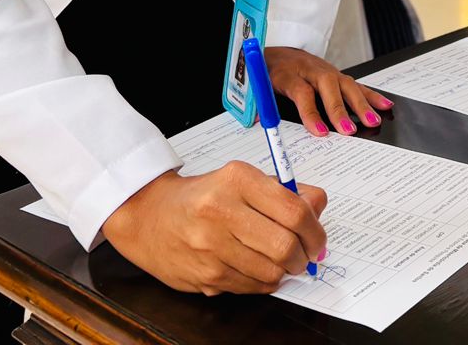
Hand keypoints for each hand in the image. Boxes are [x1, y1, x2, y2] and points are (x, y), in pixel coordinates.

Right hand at [103, 164, 326, 294]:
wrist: (149, 216)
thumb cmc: (203, 196)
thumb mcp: (242, 179)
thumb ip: (283, 191)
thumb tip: (317, 208)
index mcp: (237, 179)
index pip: (294, 210)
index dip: (315, 230)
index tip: (318, 239)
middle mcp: (221, 211)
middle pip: (285, 246)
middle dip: (303, 256)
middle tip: (304, 255)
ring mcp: (211, 247)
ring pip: (271, 272)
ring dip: (283, 271)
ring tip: (277, 260)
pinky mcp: (205, 275)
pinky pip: (252, 288)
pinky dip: (263, 282)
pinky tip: (254, 267)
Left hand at [266, 46, 391, 136]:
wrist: (277, 51)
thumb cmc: (270, 73)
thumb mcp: (259, 88)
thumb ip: (260, 106)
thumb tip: (258, 126)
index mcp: (288, 73)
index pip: (302, 92)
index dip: (311, 112)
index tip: (319, 132)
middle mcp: (310, 69)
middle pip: (328, 86)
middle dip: (340, 110)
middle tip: (349, 131)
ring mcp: (326, 70)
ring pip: (346, 84)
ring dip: (361, 104)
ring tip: (372, 122)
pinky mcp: (336, 74)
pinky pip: (356, 84)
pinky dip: (371, 95)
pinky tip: (384, 105)